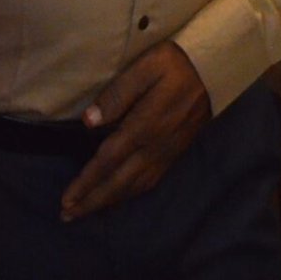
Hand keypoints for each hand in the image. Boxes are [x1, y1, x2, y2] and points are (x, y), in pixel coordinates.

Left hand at [60, 44, 211, 221]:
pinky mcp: (175, 153)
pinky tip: (120, 197)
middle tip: (67, 216)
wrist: (214, 70)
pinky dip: (130, 195)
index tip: (66, 199)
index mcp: (144, 126)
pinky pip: (149, 182)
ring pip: (134, 187)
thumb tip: (89, 122)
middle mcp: (155, 147)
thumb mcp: (147, 65)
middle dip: (92, 202)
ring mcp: (166, 153)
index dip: (86, 182)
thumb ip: (118, 93)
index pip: (108, 161)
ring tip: (86, 212)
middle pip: (119, 182)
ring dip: (108, 202)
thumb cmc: (176, 63)